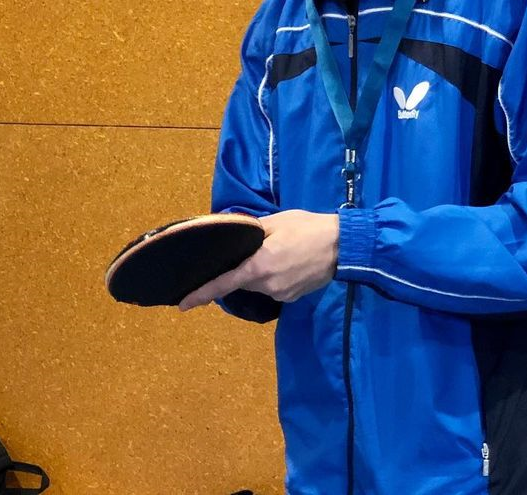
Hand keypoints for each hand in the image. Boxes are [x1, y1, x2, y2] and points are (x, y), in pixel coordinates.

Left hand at [179, 210, 338, 309]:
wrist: (344, 246)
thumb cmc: (307, 228)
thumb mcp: (275, 221)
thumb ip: (249, 231)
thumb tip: (232, 236)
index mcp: (258, 267)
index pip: (222, 284)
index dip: (201, 294)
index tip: (183, 304)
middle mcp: (267, 286)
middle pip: (242, 281)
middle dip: (243, 268)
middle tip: (258, 249)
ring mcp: (281, 295)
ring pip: (258, 284)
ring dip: (260, 271)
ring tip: (279, 252)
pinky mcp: (293, 298)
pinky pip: (273, 287)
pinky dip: (273, 276)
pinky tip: (288, 262)